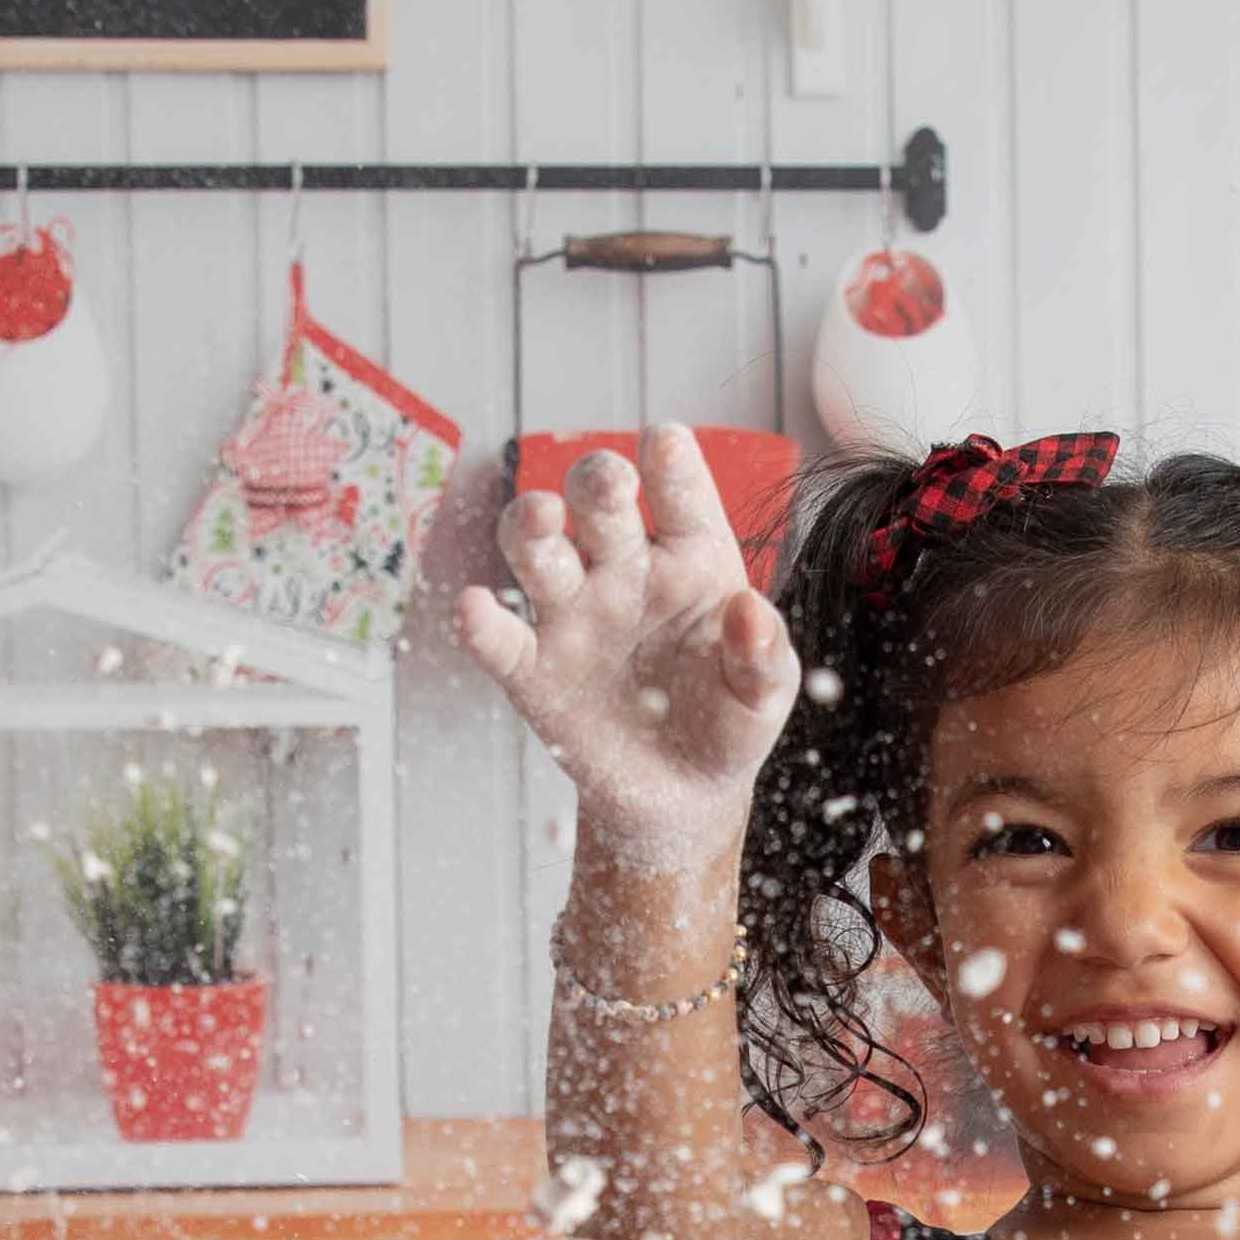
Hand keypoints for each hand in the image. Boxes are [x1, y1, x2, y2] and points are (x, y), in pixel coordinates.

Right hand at [453, 422, 795, 874]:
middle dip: (596, 480)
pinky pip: (498, 640)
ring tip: (543, 521)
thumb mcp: (766, 695)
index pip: (678, 490)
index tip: (663, 444)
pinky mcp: (534, 671)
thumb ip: (764, 656)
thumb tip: (750, 612)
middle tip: (609, 484)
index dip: (669, 461)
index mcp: (691, 556)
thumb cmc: (729, 722)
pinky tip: (474, 608)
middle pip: (596, 500)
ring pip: (538, 548)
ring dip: (531, 525)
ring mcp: (574, 615)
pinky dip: (479, 623)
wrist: (682, 796)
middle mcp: (625, 569)